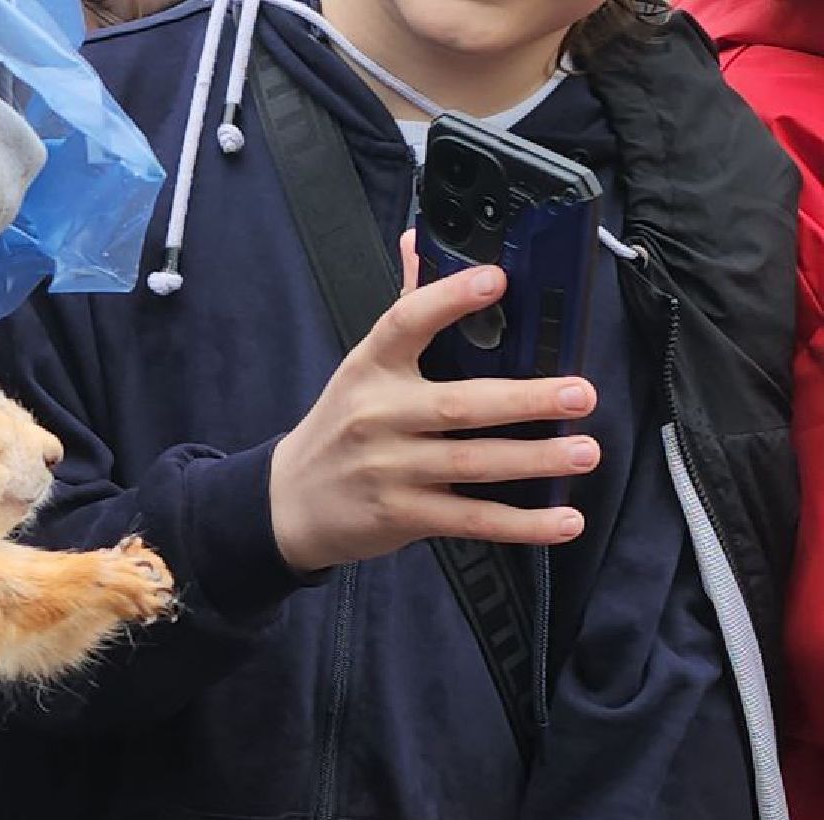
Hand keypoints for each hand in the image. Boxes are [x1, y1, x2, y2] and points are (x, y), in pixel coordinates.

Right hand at [269, 231, 599, 573]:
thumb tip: (419, 239)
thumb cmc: (340, 427)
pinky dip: (521, 524)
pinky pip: (470, 519)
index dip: (449, 299)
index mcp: (370, 369)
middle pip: (456, 405)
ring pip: (471, 463)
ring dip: (534, 460)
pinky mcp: (402, 515)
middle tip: (580, 392)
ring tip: (585, 451)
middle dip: (524, 400)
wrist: (289, 503)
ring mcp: (388, 470)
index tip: (498, 280)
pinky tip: (564, 520)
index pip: (405, 323)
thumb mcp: (361, 369)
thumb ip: (403, 309)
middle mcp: (377, 416)